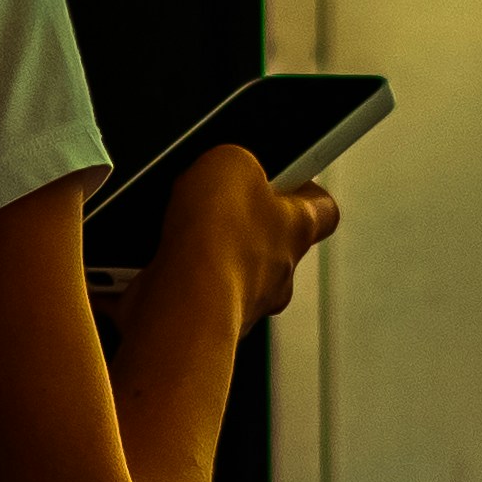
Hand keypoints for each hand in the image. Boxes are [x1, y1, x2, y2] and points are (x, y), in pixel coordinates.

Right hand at [150, 146, 341, 330]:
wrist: (183, 303)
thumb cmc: (216, 241)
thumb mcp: (230, 161)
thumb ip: (238, 160)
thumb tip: (226, 168)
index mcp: (298, 227)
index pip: (323, 208)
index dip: (303, 190)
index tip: (286, 177)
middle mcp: (280, 271)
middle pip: (273, 241)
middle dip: (243, 223)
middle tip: (216, 204)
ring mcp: (246, 302)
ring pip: (233, 272)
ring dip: (208, 255)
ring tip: (179, 236)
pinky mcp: (208, 322)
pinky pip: (193, 295)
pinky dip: (174, 280)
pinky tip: (158, 265)